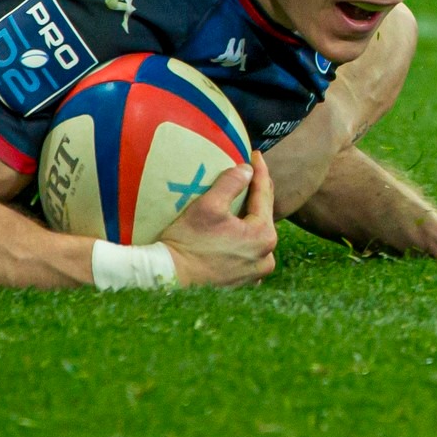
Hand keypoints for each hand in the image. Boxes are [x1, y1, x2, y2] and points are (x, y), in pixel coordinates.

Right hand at [160, 152, 277, 287]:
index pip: (264, 194)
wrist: (170, 279)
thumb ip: (231, 183)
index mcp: (263, 235)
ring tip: (244, 200)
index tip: (255, 154)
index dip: (260, 171)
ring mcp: (257, 272)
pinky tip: (237, 231)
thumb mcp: (208, 206)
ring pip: (258, 235)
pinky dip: (245, 239)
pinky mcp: (244, 281)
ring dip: (252, 217)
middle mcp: (266, 256)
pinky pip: (250, 253)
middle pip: (263, 215)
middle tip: (250, 172)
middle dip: (256, 193)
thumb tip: (247, 169)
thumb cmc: (188, 241)